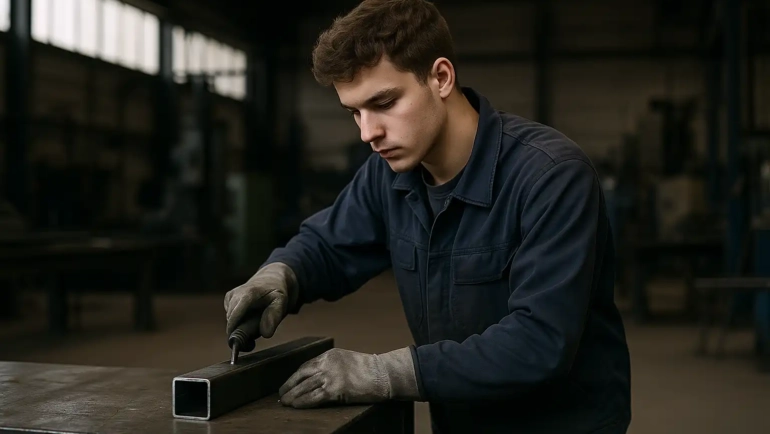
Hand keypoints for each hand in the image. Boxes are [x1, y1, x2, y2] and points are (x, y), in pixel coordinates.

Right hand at [224, 262, 297, 336]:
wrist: (271, 278)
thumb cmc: (276, 291)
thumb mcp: (281, 302)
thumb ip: (274, 316)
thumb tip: (266, 333)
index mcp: (248, 293)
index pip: (234, 315)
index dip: (232, 331)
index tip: (235, 345)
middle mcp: (236, 293)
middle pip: (231, 321)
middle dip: (239, 333)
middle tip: (251, 343)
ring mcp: (230, 296)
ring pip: (231, 321)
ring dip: (240, 327)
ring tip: (255, 324)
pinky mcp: (228, 300)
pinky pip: (231, 318)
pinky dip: (238, 322)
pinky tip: (249, 317)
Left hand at [278, 347, 421, 408]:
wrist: (383, 374)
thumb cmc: (369, 370)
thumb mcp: (346, 360)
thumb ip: (331, 366)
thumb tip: (315, 379)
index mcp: (329, 355)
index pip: (306, 366)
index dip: (295, 377)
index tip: (288, 384)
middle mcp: (327, 363)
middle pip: (302, 375)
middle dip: (289, 386)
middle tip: (282, 394)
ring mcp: (331, 375)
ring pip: (305, 387)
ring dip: (293, 396)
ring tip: (285, 403)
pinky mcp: (335, 389)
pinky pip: (314, 397)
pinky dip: (303, 402)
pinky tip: (296, 405)